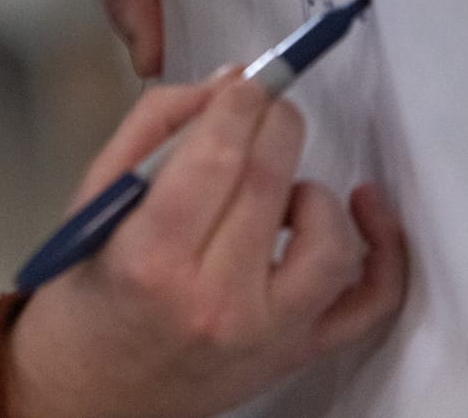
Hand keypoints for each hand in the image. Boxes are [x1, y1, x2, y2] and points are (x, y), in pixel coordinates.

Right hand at [8, 78, 408, 417]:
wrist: (90, 395)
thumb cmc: (84, 295)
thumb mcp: (92, 204)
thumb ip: (152, 133)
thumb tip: (225, 85)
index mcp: (149, 260)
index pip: (214, 161)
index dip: (239, 105)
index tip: (247, 80)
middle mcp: (214, 303)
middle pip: (269, 185)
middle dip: (275, 124)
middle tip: (266, 104)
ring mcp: (267, 336)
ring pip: (328, 241)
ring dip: (312, 190)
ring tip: (277, 184)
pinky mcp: (298, 355)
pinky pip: (370, 302)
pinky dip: (383, 249)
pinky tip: (361, 208)